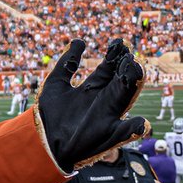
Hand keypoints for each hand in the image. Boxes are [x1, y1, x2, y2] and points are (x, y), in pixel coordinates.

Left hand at [36, 38, 149, 170]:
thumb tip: (79, 40)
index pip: (108, 68)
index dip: (114, 55)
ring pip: (125, 97)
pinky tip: (141, 123)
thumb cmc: (48, 114)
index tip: (118, 43)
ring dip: (131, 85)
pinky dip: (135, 128)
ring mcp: (107, 117)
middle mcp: (103, 100)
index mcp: (93, 88)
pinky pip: (126, 132)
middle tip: (128, 55)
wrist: (40, 142)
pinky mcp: (108, 135)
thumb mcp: (56, 84)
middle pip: (120, 80)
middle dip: (125, 67)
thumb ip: (67, 64)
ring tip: (136, 71)